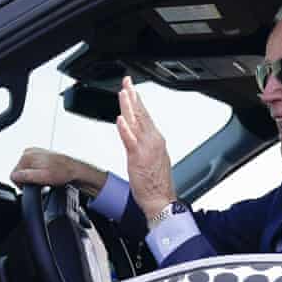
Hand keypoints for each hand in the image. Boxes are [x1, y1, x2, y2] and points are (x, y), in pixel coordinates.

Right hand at [10, 148, 106, 196]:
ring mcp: (34, 152)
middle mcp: (29, 151)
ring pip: (26, 171)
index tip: (33, 186)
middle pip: (20, 173)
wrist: (75, 169)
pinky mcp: (40, 155)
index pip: (14, 175)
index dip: (22, 184)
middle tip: (41, 183)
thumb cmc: (63, 172)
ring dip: (33, 177)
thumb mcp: (42, 177)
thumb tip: (14, 176)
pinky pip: (32, 167)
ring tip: (45, 179)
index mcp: (27, 156)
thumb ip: (25, 176)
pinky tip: (46, 175)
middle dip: (29, 180)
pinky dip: (37, 173)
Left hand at [116, 76, 175, 217]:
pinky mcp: (137, 158)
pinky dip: (125, 129)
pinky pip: (130, 141)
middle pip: (141, 114)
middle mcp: (153, 141)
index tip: (132, 90)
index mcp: (156, 140)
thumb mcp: (153, 158)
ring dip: (129, 106)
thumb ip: (145, 144)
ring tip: (123, 93)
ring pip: (136, 122)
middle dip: (133, 96)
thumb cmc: (156, 183)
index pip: (145, 116)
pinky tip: (120, 119)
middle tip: (127, 82)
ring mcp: (145, 148)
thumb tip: (137, 135)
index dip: (138, 101)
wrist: (161, 199)